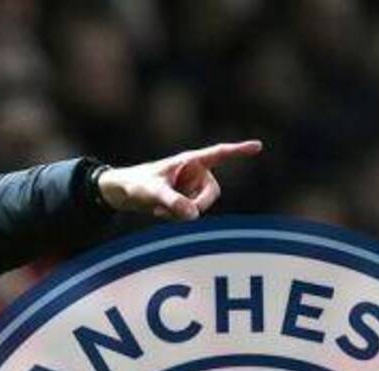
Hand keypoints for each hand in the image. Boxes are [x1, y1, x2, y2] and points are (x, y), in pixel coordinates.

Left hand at [97, 140, 262, 219]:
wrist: (121, 193)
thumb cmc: (136, 184)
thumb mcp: (153, 193)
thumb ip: (173, 203)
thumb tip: (194, 216)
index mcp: (189, 160)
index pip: (218, 154)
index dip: (238, 150)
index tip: (258, 146)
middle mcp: (194, 172)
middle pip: (213, 192)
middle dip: (198, 204)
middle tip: (180, 214)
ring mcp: (190, 187)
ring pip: (201, 205)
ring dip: (182, 212)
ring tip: (159, 209)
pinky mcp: (184, 199)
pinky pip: (190, 212)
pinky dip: (176, 216)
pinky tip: (159, 212)